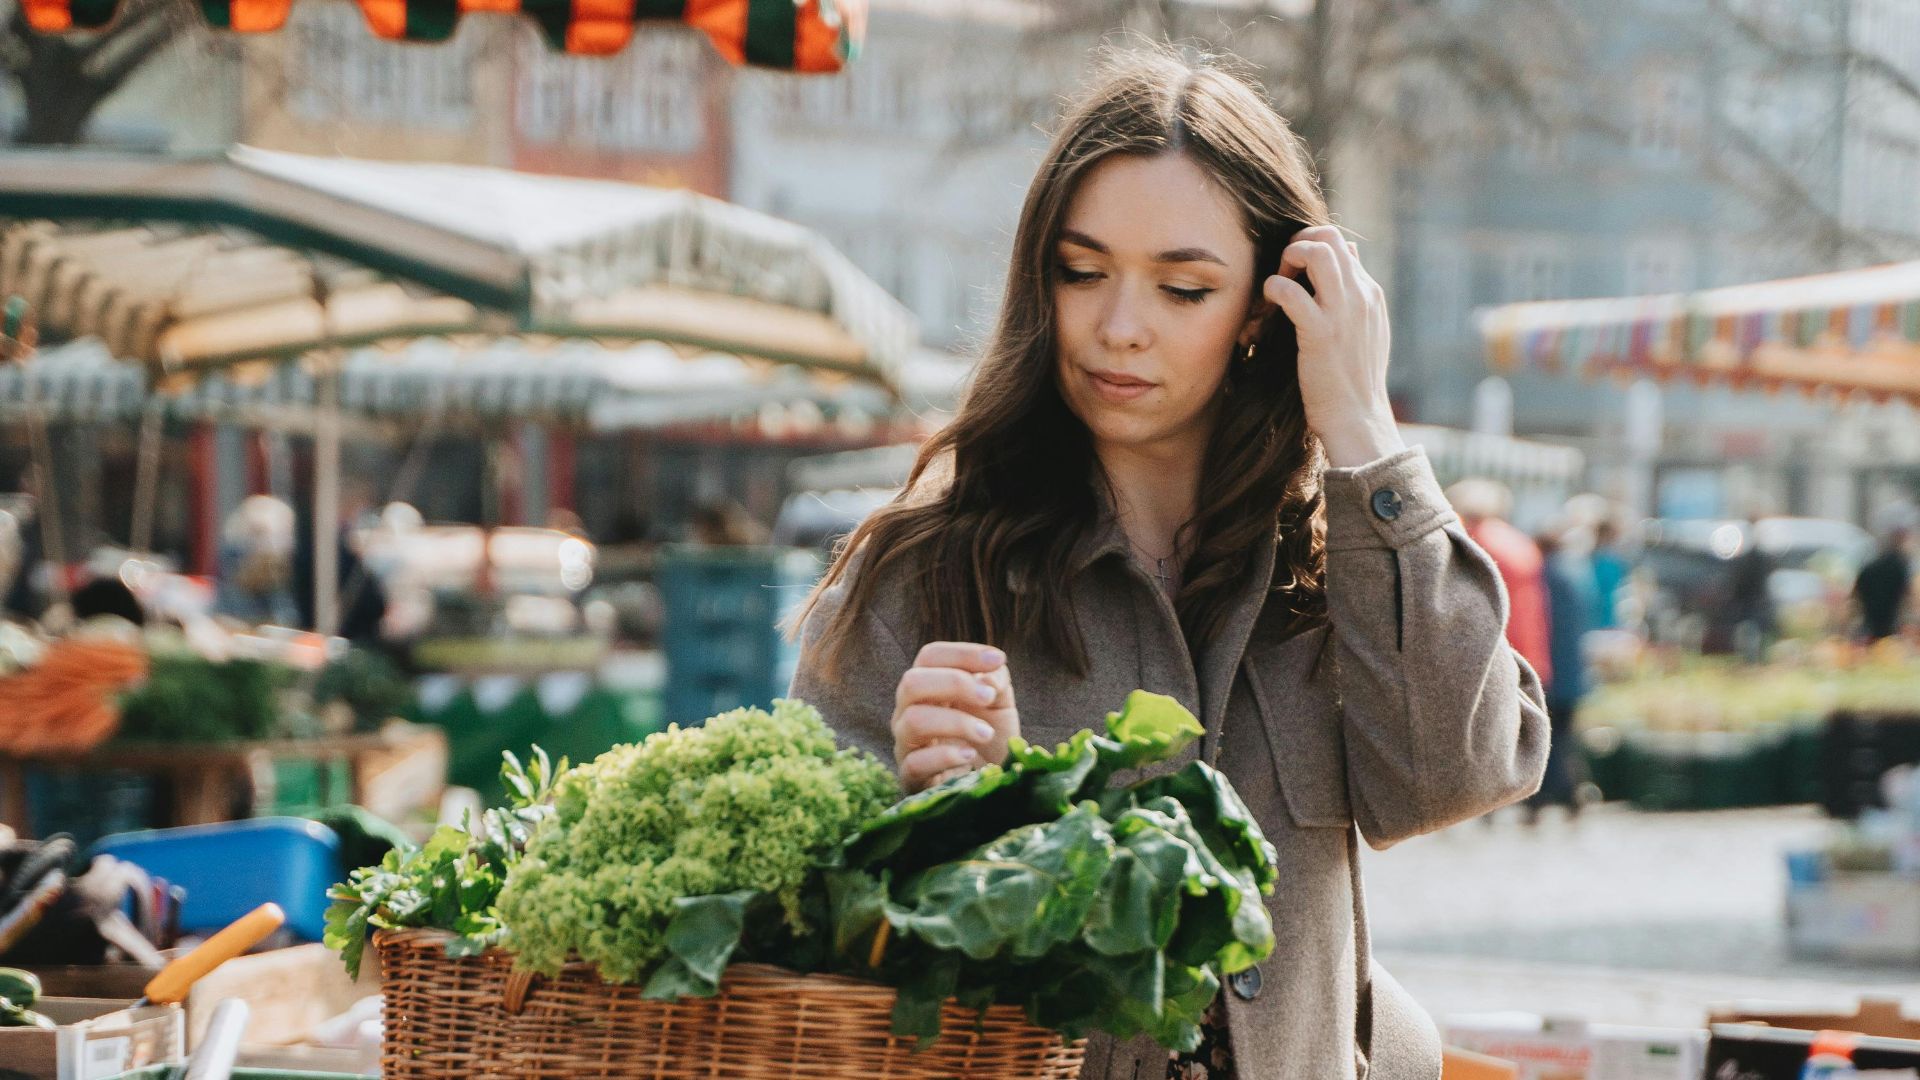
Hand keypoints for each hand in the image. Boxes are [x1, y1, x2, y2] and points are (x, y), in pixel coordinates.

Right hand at [891, 641, 1019, 792]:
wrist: (989, 784)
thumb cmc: (988, 739)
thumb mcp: (999, 705)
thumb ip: (995, 682)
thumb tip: (988, 676)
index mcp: (929, 688)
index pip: (930, 657)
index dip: (962, 653)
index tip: (998, 659)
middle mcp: (909, 711)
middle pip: (912, 682)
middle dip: (954, 683)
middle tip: (989, 696)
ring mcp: (906, 744)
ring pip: (913, 720)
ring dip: (955, 722)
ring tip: (986, 733)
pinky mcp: (910, 778)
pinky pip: (915, 762)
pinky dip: (944, 756)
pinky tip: (969, 754)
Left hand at [1260, 225, 1405, 467]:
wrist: (1358, 420)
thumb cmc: (1352, 382)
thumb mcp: (1364, 334)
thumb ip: (1353, 301)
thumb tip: (1344, 265)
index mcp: (1370, 294)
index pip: (1341, 245)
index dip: (1311, 250)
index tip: (1292, 274)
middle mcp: (1361, 296)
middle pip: (1330, 237)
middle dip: (1297, 244)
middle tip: (1281, 274)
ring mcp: (1343, 313)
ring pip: (1317, 251)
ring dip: (1287, 260)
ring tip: (1276, 287)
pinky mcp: (1321, 333)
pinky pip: (1290, 292)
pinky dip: (1272, 289)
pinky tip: (1268, 307)